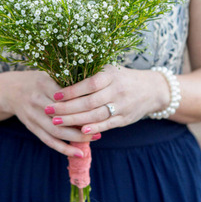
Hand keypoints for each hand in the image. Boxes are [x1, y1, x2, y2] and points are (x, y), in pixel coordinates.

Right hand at [0, 70, 93, 157]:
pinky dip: (64, 148)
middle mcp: (36, 100)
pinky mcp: (31, 126)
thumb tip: (93, 93)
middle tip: (99, 128)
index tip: (99, 108)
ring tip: (92, 139)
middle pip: (61, 115)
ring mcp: (32, 115)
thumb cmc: (36, 81)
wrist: (10, 90)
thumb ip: (67, 82)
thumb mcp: (49, 75)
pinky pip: (48, 140)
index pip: (66, 97)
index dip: (82, 104)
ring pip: (56, 131)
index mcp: (43, 83)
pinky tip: (78, 153)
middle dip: (81, 124)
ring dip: (76, 138)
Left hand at [49, 65, 168, 135]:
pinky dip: (93, 129)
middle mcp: (117, 91)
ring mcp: (122, 106)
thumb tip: (60, 78)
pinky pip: (106, 125)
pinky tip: (79, 131)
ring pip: (95, 115)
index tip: (54, 95)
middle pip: (89, 102)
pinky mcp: (124, 119)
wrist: (151, 89)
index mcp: (111, 75)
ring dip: (74, 120)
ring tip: (56, 122)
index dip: (71, 91)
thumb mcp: (108, 70)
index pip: (89, 84)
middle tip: (48, 110)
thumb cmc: (121, 78)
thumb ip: (89, 74)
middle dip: (67, 108)